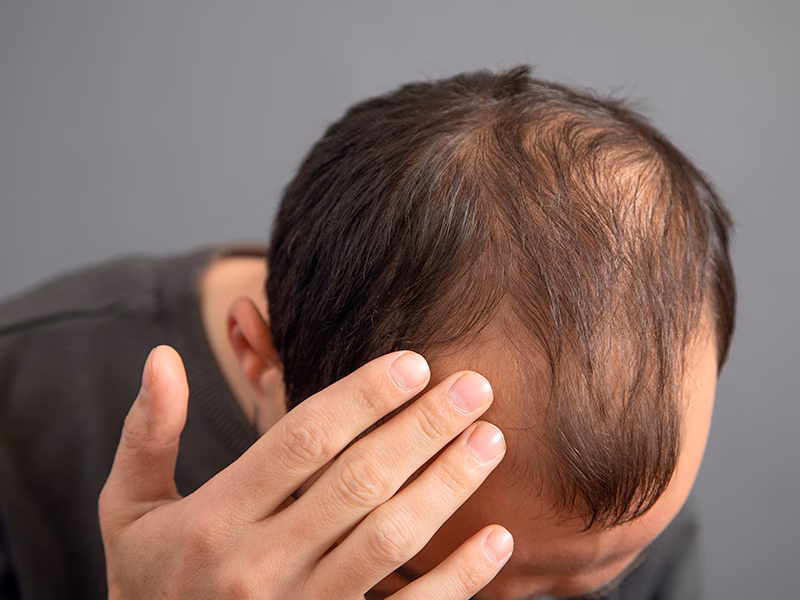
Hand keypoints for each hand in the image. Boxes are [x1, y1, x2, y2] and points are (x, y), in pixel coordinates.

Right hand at [99, 345, 511, 598]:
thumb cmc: (151, 583)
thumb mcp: (129, 512)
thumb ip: (147, 435)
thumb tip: (163, 357)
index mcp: (213, 518)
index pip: (304, 440)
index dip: (365, 396)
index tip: (415, 363)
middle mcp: (258, 565)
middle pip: (359, 479)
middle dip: (424, 426)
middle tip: (475, 384)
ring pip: (390, 537)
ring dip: (448, 485)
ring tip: (491, 439)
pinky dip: (459, 577)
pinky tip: (498, 537)